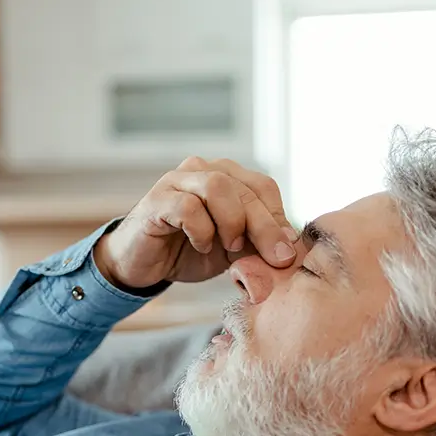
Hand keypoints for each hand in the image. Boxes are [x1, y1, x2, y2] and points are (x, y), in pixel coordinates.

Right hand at [93, 157, 297, 287]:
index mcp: (227, 178)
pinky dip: (202, 231)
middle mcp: (203, 170)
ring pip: (218, 188)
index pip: (263, 187)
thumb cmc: (190, 252)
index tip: (287, 250)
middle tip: (276, 258)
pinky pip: (188, 207)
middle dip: (266, 227)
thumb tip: (290, 248)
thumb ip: (257, 243)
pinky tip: (201, 246)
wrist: (145, 265)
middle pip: (245, 189)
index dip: (279, 217)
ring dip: (232, 223)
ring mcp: (178, 181)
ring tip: (229, 247)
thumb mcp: (234, 250)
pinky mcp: (157, 200)